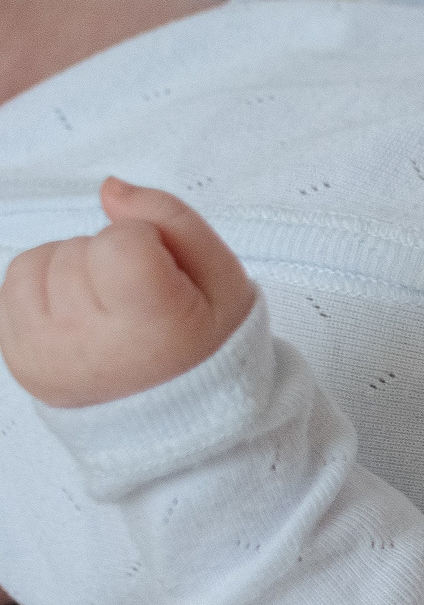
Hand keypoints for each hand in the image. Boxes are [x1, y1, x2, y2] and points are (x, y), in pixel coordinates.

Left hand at [0, 178, 257, 407]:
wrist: (174, 416)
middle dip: (111, 258)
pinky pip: (15, 283)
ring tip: (109, 307)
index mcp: (152, 327)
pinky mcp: (18, 356)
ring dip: (76, 269)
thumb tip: (108, 188)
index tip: (165, 279)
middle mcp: (89, 344)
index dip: (147, 243)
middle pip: (83, 248)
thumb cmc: (205, 343)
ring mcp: (45, 352)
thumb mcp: (222, 279)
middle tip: (140, 302)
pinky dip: (47, 287)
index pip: (121, 241)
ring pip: (43, 259)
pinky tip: (81, 314)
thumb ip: (173, 218)